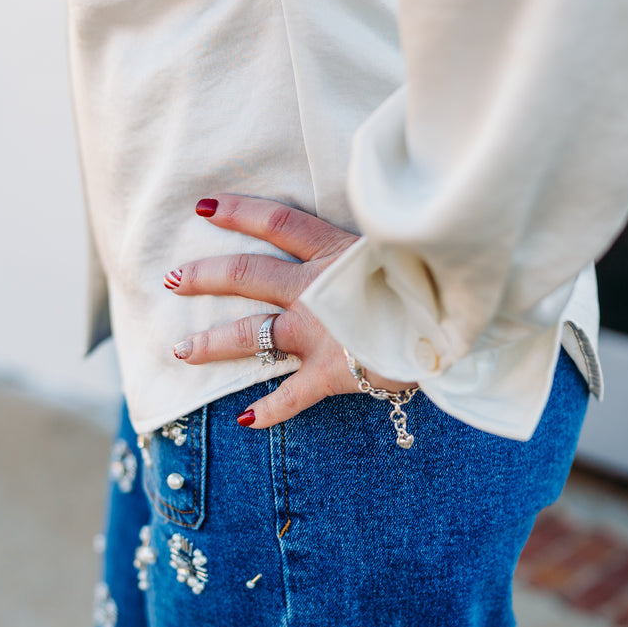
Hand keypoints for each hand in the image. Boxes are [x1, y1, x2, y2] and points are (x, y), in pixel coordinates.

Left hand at [164, 194, 415, 428]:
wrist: (454, 321)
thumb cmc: (433, 279)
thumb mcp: (400, 246)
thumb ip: (371, 244)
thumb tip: (373, 232)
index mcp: (334, 251)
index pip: (276, 222)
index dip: (238, 212)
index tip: (205, 206)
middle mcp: (316, 289)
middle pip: (246, 275)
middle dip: (204, 278)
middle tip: (173, 280)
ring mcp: (320, 332)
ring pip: (252, 335)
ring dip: (212, 344)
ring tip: (183, 351)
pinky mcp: (331, 374)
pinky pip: (290, 396)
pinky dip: (267, 411)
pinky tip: (244, 420)